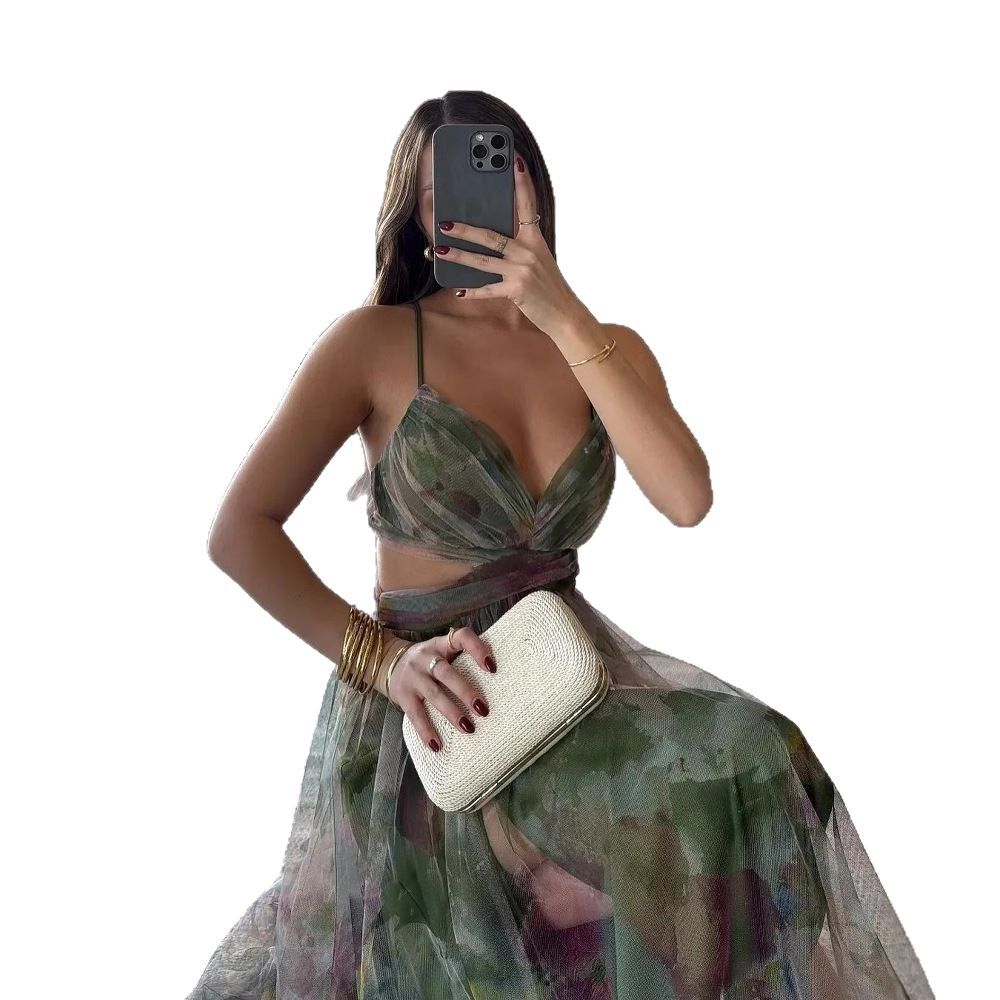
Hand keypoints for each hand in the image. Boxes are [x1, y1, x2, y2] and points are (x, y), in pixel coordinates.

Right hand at [382, 627, 495, 751]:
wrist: (388, 662)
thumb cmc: (428, 661)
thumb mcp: (442, 651)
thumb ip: (462, 659)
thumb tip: (500, 679)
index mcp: (441, 644)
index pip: (461, 637)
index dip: (477, 649)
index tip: (492, 668)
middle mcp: (426, 657)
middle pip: (447, 673)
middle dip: (466, 691)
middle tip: (484, 709)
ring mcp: (413, 676)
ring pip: (434, 694)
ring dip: (452, 712)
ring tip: (469, 728)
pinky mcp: (403, 695)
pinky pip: (415, 714)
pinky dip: (426, 730)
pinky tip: (437, 745)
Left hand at [433, 152, 596, 340]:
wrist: (565, 313)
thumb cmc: (549, 286)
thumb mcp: (540, 260)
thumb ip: (520, 246)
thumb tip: (493, 238)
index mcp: (535, 240)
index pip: (527, 206)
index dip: (521, 183)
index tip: (514, 161)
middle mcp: (528, 252)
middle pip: (491, 236)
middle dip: (465, 230)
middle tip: (444, 223)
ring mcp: (522, 271)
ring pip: (484, 261)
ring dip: (459, 256)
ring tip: (440, 250)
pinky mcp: (516, 291)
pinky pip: (489, 289)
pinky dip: (473, 292)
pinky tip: (458, 291)